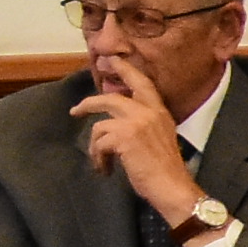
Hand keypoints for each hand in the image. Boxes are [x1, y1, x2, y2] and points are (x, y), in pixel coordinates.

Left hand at [75, 60, 208, 225]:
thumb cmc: (166, 169)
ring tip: (101, 161)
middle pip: (110, 99)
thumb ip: (144, 124)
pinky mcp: (124, 138)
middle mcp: (148, 112)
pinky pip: (99, 143)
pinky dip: (99, 158)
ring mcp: (136, 123)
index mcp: (160, 112)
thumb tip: (117, 124)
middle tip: (75, 111)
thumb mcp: (160, 138)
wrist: (172, 186)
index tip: (112, 60)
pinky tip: (106, 169)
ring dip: (96, 146)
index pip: (142, 83)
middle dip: (89, 104)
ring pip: (100, 125)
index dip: (126, 70)